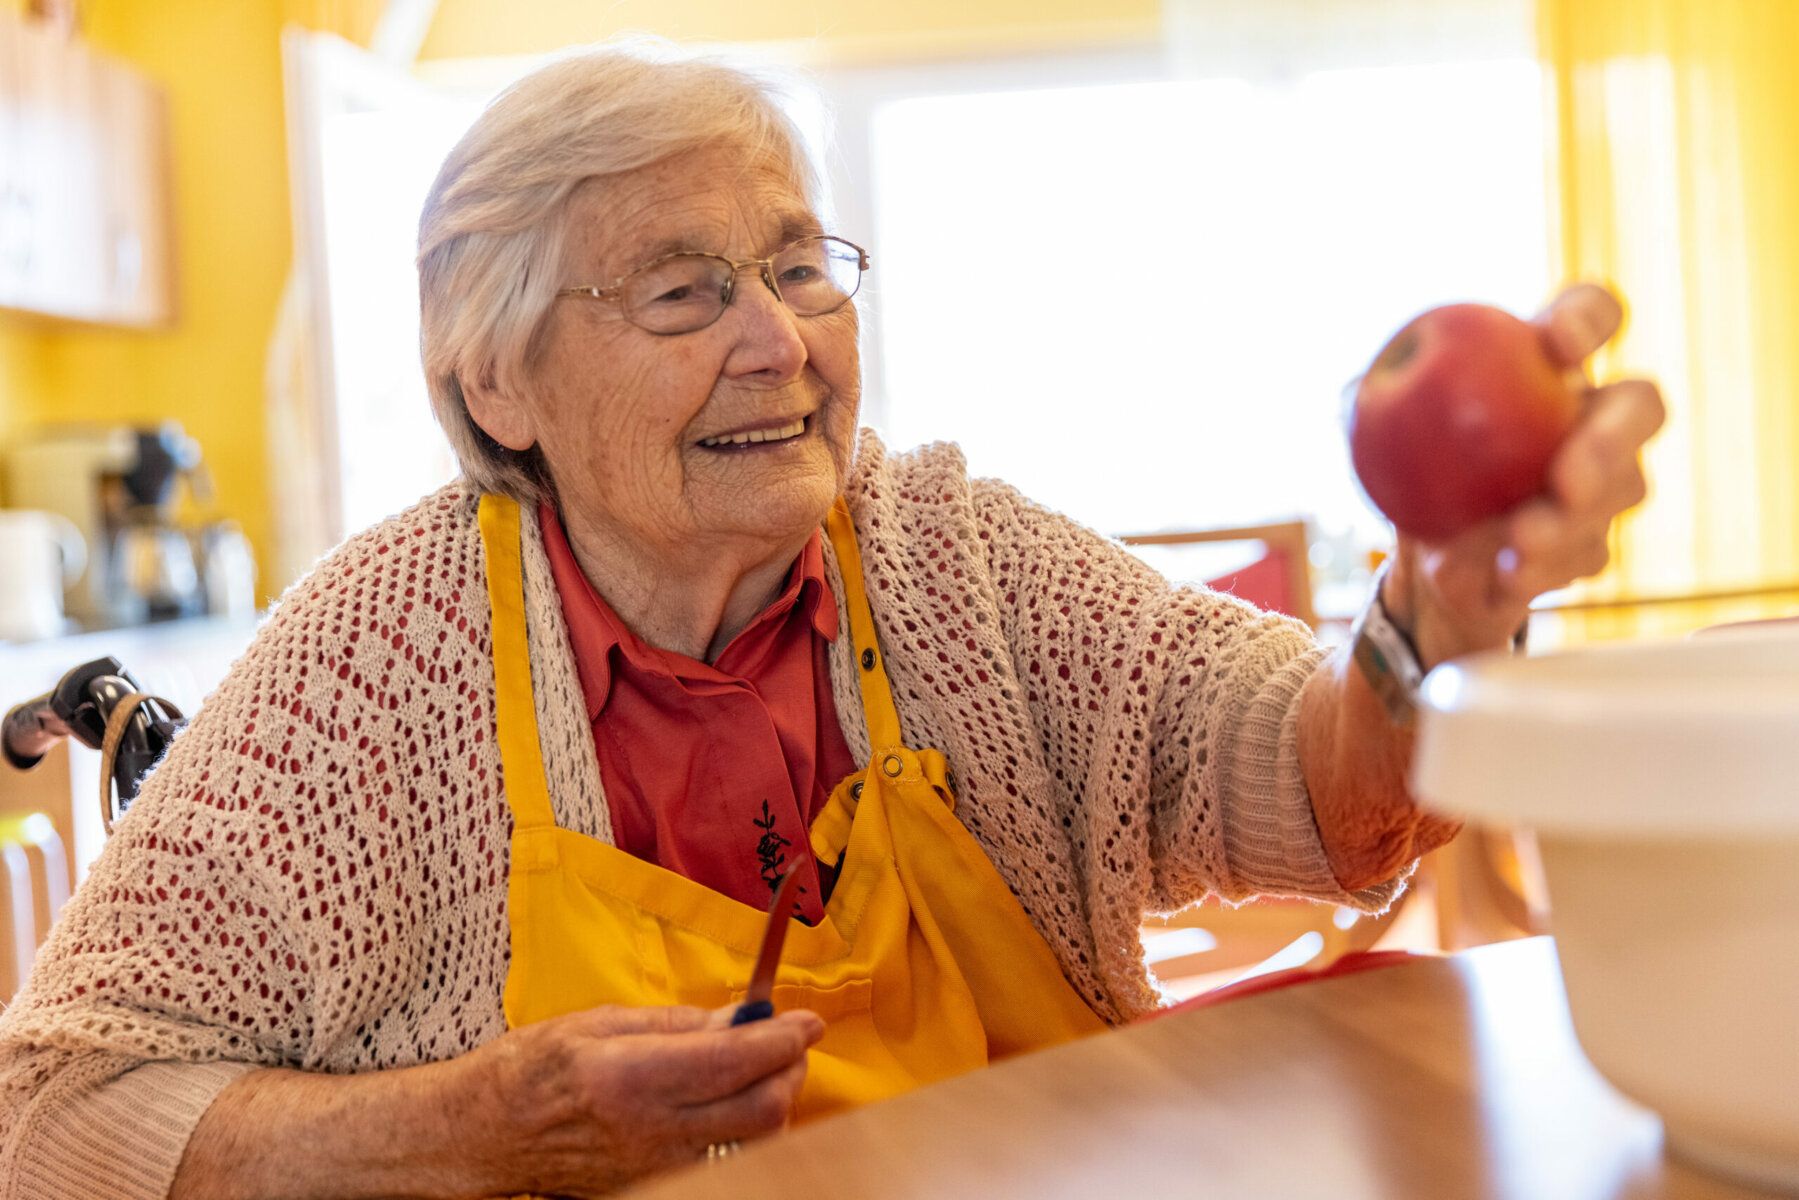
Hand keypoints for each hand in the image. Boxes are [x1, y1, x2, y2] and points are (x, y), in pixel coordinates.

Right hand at [454, 1003, 823, 1196]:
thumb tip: (741, 1018)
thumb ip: (678, 1023)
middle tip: (788, 1042)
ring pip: (754, 1142)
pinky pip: (726, 1159)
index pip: (737, 1060)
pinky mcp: (657, 1184)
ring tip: (760, 1069)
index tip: (807, 1020)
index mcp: (630, 1076)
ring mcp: (656, 1166)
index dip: (784, 1038)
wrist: (484, 1134)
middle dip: (790, 1070)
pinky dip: (747, 1130)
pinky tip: (733, 1102)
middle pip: (763, 1111)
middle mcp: (649, 1129)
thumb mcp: (598, 1023)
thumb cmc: (531, 1068)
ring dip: (775, 1102)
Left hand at [1383, 283, 1665, 667]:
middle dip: (1615, 435)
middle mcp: (1594, 417)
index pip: (1591, 315)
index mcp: (1549, 364)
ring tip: (1522, 537)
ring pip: (1619, 492)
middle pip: (1641, 406)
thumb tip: (1357, 386)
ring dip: (1571, 519)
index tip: (1559, 341)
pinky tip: (1509, 574)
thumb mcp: (1376, 422)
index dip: (1589, 318)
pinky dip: (1544, 567)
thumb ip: (1375, 394)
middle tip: (1568, 472)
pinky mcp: (1588, 545)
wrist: (1424, 549)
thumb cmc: (1409, 460)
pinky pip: (1584, 556)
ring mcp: (1604, 484)